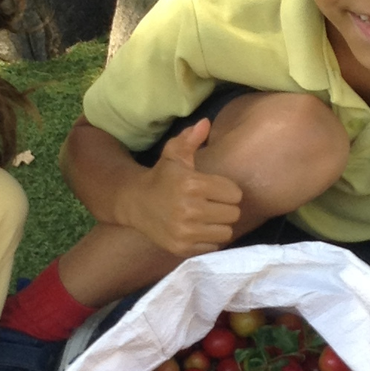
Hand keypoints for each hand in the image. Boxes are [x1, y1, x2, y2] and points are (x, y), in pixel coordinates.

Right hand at [123, 118, 242, 256]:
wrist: (135, 203)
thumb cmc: (161, 177)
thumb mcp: (173, 154)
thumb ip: (190, 139)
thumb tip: (206, 122)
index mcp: (192, 184)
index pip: (234, 194)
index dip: (228, 190)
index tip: (216, 189)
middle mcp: (190, 210)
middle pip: (233, 214)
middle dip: (225, 208)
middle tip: (212, 203)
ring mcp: (186, 232)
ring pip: (226, 232)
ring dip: (220, 224)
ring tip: (207, 217)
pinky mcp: (182, 248)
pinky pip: (213, 246)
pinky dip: (209, 239)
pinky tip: (198, 229)